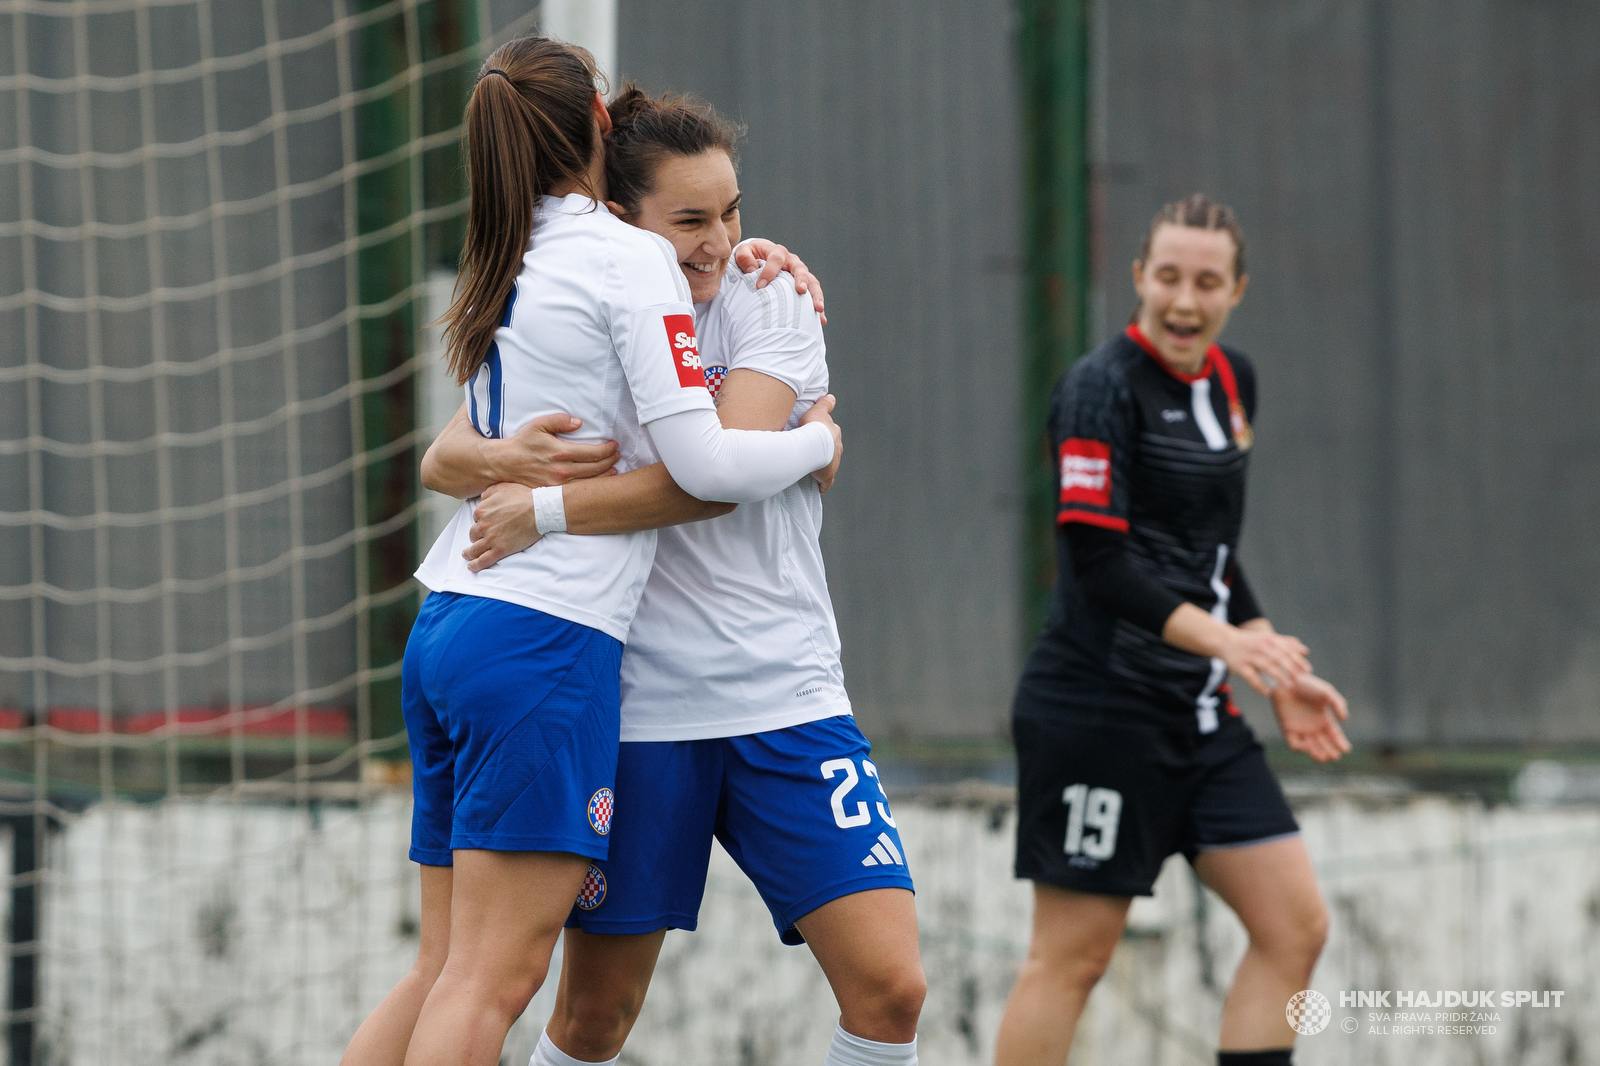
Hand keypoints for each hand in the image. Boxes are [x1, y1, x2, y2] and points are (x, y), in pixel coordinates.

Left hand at [463, 482, 541, 571]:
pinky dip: (476, 565)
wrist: (539, 510)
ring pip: (475, 548)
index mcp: (482, 510)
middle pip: (473, 534)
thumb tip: (483, 498)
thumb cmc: (524, 497)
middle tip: (479, 538)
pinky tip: (472, 566)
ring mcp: (491, 539)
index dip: (481, 521)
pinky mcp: (500, 550)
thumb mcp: (503, 487)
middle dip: (475, 536)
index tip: (486, 523)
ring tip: (467, 554)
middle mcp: (483, 525)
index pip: (476, 518)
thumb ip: (489, 492)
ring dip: (469, 552)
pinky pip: (484, 560)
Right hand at [490, 414, 619, 486]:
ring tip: (614, 469)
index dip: (608, 449)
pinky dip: (591, 487)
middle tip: (617, 455)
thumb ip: (560, 420)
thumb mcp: (539, 425)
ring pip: (589, 483)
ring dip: (605, 476)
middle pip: (596, 468)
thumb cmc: (522, 443)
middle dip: (610, 461)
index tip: (614, 445)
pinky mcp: (554, 493)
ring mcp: (559, 485)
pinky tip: (597, 483)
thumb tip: (579, 423)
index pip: (593, 453)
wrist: (504, 464)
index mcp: (562, 452)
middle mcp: (563, 470)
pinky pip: (577, 492)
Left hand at [733, 239, 827, 323]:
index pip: (776, 259)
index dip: (768, 272)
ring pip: (812, 282)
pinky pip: (813, 296)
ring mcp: (800, 274)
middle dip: (801, 280)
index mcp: (777, 252)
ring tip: (818, 309)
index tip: (760, 286)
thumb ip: (744, 257)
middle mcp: (792, 262)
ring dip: (815, 295)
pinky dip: (817, 308)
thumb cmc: (750, 256)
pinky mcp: (803, 285)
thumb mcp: (743, 252)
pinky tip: (821, 321)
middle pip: (800, 269)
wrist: (760, 256)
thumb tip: (751, 270)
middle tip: (800, 291)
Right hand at [799, 394, 841, 492]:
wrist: (814, 444)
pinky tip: (819, 488)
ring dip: (823, 468)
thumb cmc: (813, 427)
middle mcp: (837, 449)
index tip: (818, 440)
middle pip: (833, 452)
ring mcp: (834, 464)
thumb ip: (825, 404)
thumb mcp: (818, 410)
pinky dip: (823, 485)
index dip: (825, 438)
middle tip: (813, 455)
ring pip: (830, 466)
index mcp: (834, 434)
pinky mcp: (828, 476)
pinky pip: (826, 484)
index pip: (832, 436)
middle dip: (826, 453)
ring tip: (812, 470)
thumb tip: (831, 397)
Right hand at [1217, 626, 1310, 696]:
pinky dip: (1260, 685)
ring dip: (1279, 677)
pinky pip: (1251, 677)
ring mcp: (1249, 657)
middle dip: (1291, 669)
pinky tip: (1268, 692)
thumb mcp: (1267, 638)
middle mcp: (1260, 647)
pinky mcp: (1240, 667)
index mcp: (1268, 640)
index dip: (1298, 660)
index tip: (1307, 670)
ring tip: (1288, 686)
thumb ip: (1286, 643)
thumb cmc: (1250, 642)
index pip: (1287, 650)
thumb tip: (1306, 651)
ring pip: (1267, 667)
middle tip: (1300, 679)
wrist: (1224, 641)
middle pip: (1279, 658)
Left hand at [1271, 673, 1351, 761]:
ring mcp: (1300, 729)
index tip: (1346, 750)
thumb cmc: (1307, 685)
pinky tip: (1308, 745)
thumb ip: (1339, 703)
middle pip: (1324, 744)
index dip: (1341, 743)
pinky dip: (1301, 748)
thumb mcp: (1327, 692)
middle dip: (1330, 752)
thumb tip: (1344, 720)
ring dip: (1318, 754)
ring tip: (1324, 757)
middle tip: (1334, 756)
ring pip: (1311, 748)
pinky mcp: (1287, 729)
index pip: (1335, 735)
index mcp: (1324, 719)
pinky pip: (1294, 744)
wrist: (1285, 681)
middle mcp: (1313, 726)